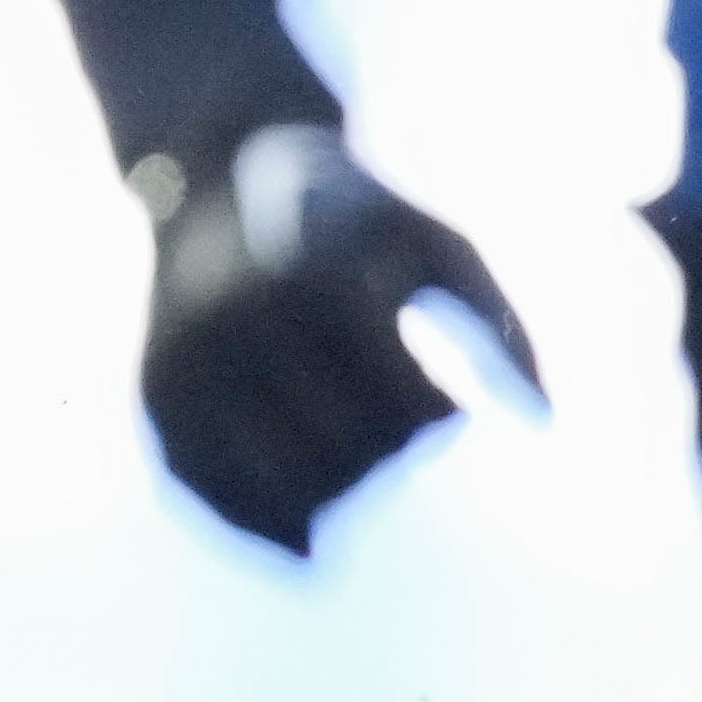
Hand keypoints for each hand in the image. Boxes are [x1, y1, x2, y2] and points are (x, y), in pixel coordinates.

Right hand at [131, 120, 543, 554]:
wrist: (221, 172)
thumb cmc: (352, 215)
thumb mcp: (436, 244)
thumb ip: (501, 323)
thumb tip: (545, 420)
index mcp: (313, 279)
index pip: (401, 412)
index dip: (438, 418)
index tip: (443, 397)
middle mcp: (237, 326)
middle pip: (343, 460)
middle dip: (386, 454)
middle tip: (396, 423)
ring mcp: (186, 364)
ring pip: (278, 493)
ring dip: (335, 496)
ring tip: (352, 450)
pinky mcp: (156, 395)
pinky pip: (211, 496)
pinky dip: (262, 523)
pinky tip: (304, 530)